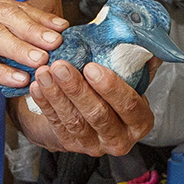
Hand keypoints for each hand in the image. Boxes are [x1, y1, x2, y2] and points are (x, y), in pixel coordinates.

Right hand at [0, 0, 64, 93]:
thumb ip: (0, 32)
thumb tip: (39, 40)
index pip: (15, 8)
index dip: (40, 18)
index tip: (64, 28)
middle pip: (7, 17)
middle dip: (35, 29)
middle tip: (58, 42)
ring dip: (19, 48)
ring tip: (42, 60)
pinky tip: (17, 80)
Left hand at [24, 60, 154, 156]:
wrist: (93, 112)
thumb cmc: (114, 91)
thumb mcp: (132, 78)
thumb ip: (139, 62)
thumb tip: (145, 38)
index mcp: (140, 121)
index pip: (129, 105)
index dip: (111, 87)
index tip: (91, 67)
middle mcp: (120, 138)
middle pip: (99, 115)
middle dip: (78, 89)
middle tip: (62, 66)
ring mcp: (93, 144)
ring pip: (74, 121)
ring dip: (57, 95)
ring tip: (45, 72)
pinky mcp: (70, 144)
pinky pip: (56, 124)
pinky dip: (46, 104)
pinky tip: (38, 86)